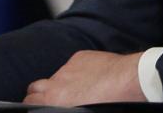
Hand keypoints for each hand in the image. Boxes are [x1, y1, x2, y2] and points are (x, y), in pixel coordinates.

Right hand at [23, 51, 144, 105]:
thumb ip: (65, 107)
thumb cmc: (113, 104)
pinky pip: (72, 65)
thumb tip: (61, 105)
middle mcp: (57, 81)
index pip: (29, 100)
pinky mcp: (81, 56)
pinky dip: (77, 72)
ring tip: (78, 91)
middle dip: (38, 94)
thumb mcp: (83, 111)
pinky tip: (92, 78)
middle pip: (34, 87)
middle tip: (50, 102)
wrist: (133, 83)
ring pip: (56, 76)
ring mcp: (69, 67)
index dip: (31, 104)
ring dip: (61, 83)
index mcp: (54, 99)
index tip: (38, 108)